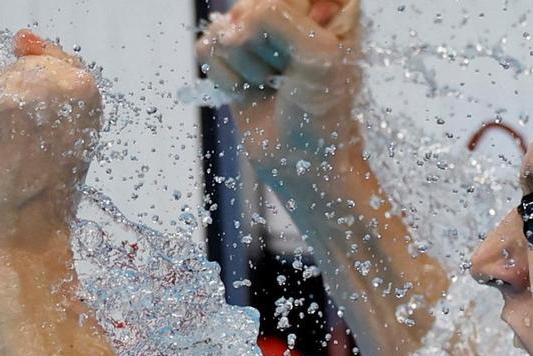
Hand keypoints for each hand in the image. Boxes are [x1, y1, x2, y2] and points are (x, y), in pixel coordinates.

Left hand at [0, 30, 101, 273]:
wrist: (19, 251)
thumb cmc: (47, 205)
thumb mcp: (75, 139)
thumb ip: (54, 80)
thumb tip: (23, 39)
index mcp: (82, 90)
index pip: (50, 63)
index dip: (42, 102)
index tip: (43, 137)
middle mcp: (42, 84)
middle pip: (11, 79)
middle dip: (9, 116)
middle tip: (22, 161)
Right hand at [197, 0, 362, 184]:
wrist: (301, 162)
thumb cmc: (321, 115)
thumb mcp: (318, 54)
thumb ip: (277, 17)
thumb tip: (233, 29)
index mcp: (326, 9)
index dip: (285, 17)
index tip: (300, 52)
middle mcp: (289, 17)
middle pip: (252, 3)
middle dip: (263, 45)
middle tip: (285, 75)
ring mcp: (257, 38)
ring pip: (226, 24)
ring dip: (245, 64)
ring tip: (269, 86)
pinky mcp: (230, 61)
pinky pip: (206, 47)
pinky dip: (224, 76)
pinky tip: (247, 92)